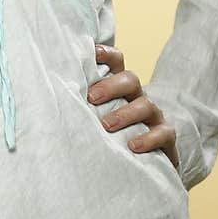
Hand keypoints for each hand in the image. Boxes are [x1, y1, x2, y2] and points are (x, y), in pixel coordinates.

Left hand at [87, 44, 178, 171]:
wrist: (144, 165)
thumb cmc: (112, 136)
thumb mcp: (97, 116)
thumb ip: (83, 104)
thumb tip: (51, 93)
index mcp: (120, 88)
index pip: (117, 62)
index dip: (106, 54)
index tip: (91, 53)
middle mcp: (138, 97)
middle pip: (130, 79)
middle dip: (111, 86)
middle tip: (91, 98)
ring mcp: (154, 116)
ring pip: (146, 104)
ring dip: (125, 114)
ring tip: (106, 125)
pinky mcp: (166, 137)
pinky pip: (163, 132)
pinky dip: (148, 138)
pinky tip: (132, 146)